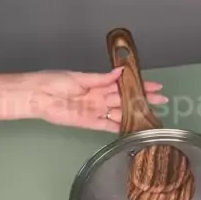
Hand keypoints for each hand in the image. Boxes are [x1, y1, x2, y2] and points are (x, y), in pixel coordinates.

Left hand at [28, 67, 167, 131]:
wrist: (39, 96)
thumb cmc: (56, 82)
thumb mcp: (81, 77)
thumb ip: (102, 78)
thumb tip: (121, 72)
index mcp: (97, 84)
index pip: (123, 84)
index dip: (139, 85)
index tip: (155, 85)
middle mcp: (99, 98)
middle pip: (125, 99)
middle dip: (143, 99)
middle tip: (161, 100)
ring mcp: (96, 111)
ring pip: (120, 112)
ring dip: (135, 113)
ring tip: (152, 114)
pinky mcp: (89, 123)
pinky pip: (108, 126)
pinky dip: (120, 127)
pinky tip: (133, 127)